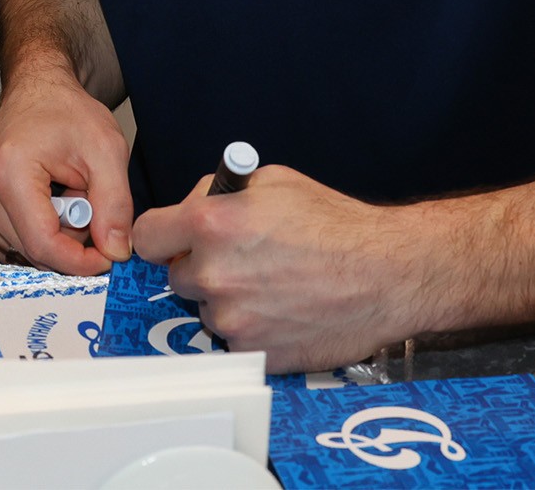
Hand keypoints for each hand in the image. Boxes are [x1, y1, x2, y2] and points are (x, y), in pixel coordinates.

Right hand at [0, 64, 132, 274]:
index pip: (43, 245)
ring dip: (56, 236)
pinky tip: (46, 203)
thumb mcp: (107, 149)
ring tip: (65, 194)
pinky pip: (12, 246)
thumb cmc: (67, 113)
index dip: (82, 261)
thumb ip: (115, 204)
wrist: (36, 93)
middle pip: (34, 252)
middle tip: (87, 199)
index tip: (110, 256)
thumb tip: (115, 252)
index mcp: (8, 172)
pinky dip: (38, 233)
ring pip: (24, 253)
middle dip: (72, 239)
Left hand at [132, 165, 419, 372]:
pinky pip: (235, 340)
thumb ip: (220, 192)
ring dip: (229, 300)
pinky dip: (253, 329)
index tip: (173, 241)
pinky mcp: (254, 353)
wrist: (387, 274)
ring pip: (208, 309)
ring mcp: (233, 319)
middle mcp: (214, 274)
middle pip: (178, 276)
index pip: (147, 236)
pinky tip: (284, 310)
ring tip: (274, 285)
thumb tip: (192, 206)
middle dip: (202, 267)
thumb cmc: (336, 225)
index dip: (162, 237)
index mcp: (211, 224)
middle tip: (244, 260)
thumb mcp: (273, 181)